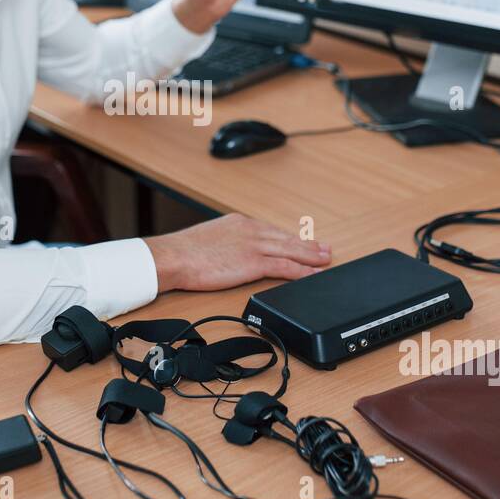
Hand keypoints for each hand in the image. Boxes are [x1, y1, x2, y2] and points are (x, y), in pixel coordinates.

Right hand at [145, 213, 331, 292]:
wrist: (174, 256)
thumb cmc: (183, 252)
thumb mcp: (208, 239)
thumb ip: (225, 244)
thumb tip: (229, 255)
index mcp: (239, 223)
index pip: (271, 232)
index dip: (289, 239)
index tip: (301, 242)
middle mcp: (250, 230)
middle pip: (286, 238)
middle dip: (307, 245)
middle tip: (324, 249)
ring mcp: (253, 246)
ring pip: (290, 250)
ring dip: (311, 256)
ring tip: (325, 260)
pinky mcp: (253, 262)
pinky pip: (285, 267)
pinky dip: (302, 271)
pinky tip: (312, 275)